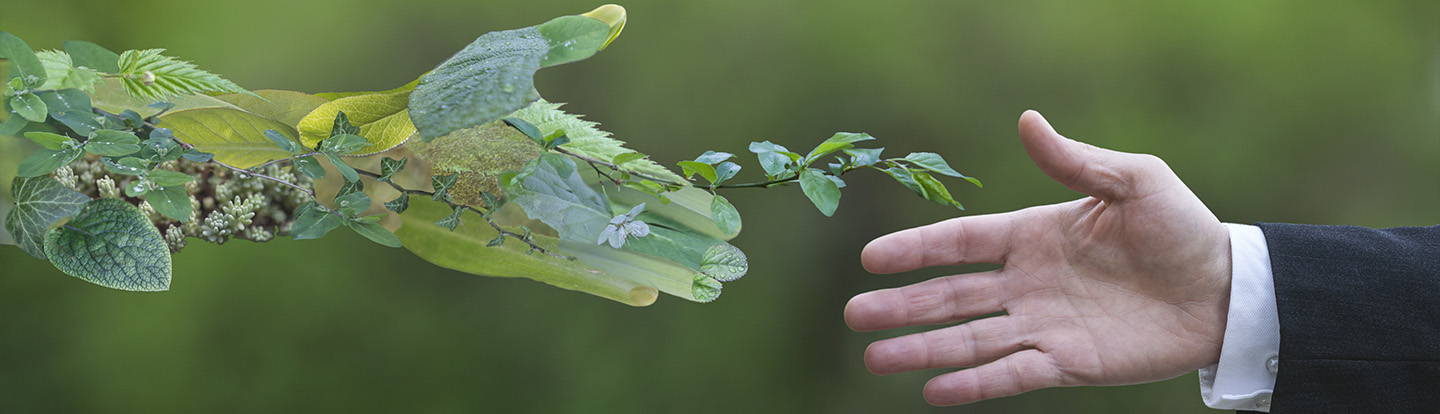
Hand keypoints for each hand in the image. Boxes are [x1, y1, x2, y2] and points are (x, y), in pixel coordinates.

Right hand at [845, 111, 1232, 405]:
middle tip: (855, 314)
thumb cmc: (1181, 228)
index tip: (871, 258)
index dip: (916, 249)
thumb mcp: (1134, 180)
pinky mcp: (1068, 364)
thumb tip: (1026, 121)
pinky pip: (1012, 374)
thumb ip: (1075, 161)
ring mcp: (1043, 325)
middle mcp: (1028, 283)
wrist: (1226, 289)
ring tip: (875, 360)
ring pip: (970, 339)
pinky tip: (932, 392)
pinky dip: (973, 384)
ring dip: (922, 349)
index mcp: (1034, 235)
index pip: (962, 243)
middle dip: (902, 306)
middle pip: (951, 295)